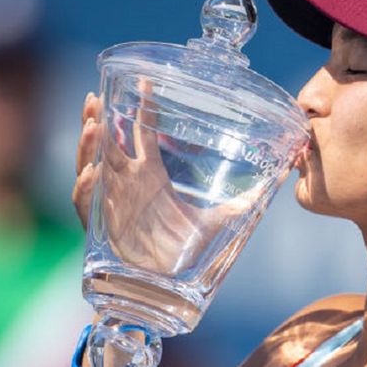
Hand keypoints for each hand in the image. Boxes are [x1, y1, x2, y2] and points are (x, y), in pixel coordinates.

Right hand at [73, 85, 261, 273]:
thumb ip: (243, 202)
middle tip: (94, 99)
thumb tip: (279, 182)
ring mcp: (111, 202)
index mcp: (150, 175)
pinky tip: (93, 173)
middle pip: (105, 143)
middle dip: (96, 120)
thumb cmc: (183, 250)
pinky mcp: (101, 227)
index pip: (140, 133)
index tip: (143, 81)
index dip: (140, 108)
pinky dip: (87, 189)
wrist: (163, 285)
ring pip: (90, 167)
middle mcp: (127, 183)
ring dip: (88, 147)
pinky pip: (87, 205)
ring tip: (91, 127)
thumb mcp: (218, 222)